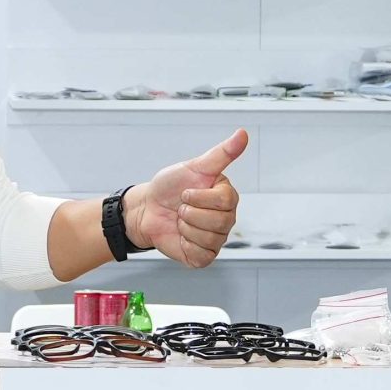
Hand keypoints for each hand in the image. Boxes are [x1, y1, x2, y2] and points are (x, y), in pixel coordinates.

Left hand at [125, 129, 246, 266]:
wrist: (148, 208)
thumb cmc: (171, 186)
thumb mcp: (194, 166)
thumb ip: (222, 153)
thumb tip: (243, 133)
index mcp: (227, 197)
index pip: (225, 201)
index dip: (199, 197)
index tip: (186, 192)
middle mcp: (226, 219)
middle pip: (219, 222)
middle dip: (190, 213)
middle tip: (181, 208)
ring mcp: (216, 239)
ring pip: (208, 238)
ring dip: (186, 228)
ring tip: (180, 220)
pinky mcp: (204, 256)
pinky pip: (202, 255)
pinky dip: (186, 245)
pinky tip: (181, 237)